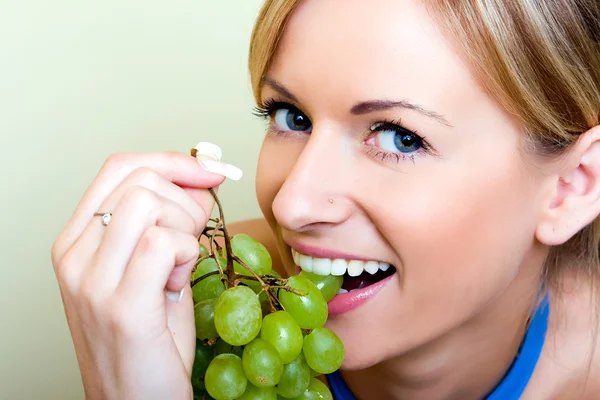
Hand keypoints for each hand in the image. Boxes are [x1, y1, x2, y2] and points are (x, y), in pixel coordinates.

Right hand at [51, 148, 239, 398]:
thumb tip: (201, 179)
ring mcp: (93, 280)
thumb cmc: (149, 339)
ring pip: (150, 202)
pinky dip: (188, 253)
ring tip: (181, 266)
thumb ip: (165, 222)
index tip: (211, 170)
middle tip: (196, 234)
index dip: (173, 160)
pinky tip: (181, 281)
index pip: (119, 167)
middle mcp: (75, 256)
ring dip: (185, 227)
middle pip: (139, 178)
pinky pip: (165, 241)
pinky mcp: (122, 306)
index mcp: (76, 241)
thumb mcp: (149, 270)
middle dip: (186, 197)